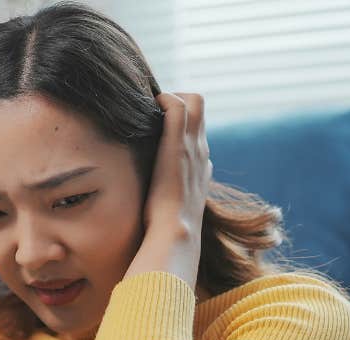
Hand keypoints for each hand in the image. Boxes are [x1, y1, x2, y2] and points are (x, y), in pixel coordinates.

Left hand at [142, 92, 212, 239]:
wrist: (176, 232)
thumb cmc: (167, 230)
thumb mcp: (170, 213)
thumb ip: (166, 203)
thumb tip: (152, 208)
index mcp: (202, 169)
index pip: (199, 136)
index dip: (183, 127)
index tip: (160, 129)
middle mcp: (201, 153)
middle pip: (200, 112)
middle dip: (180, 103)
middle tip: (154, 111)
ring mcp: (193, 146)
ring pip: (195, 102)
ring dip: (173, 98)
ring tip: (151, 107)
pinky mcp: (179, 143)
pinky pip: (178, 106)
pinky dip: (164, 99)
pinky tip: (148, 106)